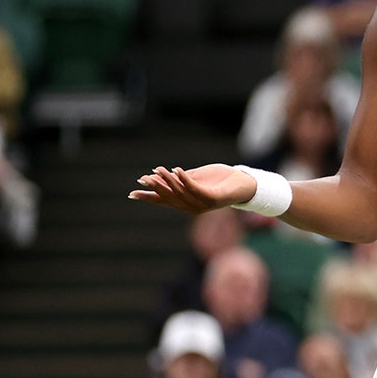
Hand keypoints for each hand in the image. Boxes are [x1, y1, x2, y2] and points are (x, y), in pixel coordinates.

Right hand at [129, 164, 256, 213]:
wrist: (244, 183)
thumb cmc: (220, 180)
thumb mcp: (196, 177)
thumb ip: (180, 178)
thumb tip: (161, 174)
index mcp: (187, 203)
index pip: (164, 201)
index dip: (149, 197)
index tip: (132, 193)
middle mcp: (192, 207)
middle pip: (170, 198)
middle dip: (157, 187)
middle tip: (145, 178)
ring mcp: (203, 205)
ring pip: (181, 193)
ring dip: (169, 180)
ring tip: (159, 169)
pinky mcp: (212, 199)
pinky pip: (195, 189)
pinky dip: (185, 180)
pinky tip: (177, 170)